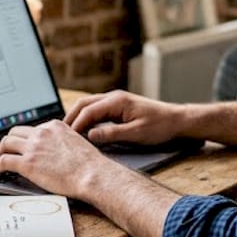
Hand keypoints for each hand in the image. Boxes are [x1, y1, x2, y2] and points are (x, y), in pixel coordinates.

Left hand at [0, 120, 112, 199]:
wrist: (92, 174)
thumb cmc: (89, 165)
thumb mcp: (76, 142)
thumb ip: (62, 141)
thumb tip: (56, 151)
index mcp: (54, 126)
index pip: (32, 128)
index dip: (25, 139)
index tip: (23, 146)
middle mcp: (41, 133)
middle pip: (15, 132)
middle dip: (9, 142)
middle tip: (7, 151)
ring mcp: (33, 147)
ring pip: (6, 143)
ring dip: (0, 152)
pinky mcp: (27, 164)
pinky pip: (4, 161)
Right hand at [64, 90, 184, 145]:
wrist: (177, 120)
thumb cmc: (160, 126)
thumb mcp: (136, 134)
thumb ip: (112, 134)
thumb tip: (89, 136)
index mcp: (117, 101)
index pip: (88, 111)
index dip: (75, 124)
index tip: (66, 138)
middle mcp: (114, 98)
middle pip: (83, 104)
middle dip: (70, 118)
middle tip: (59, 134)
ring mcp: (116, 101)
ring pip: (88, 106)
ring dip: (77, 117)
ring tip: (66, 133)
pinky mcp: (118, 108)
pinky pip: (96, 110)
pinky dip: (86, 118)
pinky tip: (82, 130)